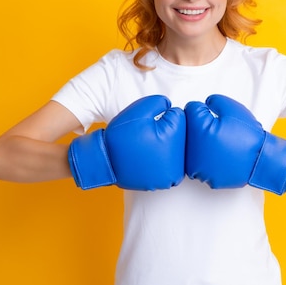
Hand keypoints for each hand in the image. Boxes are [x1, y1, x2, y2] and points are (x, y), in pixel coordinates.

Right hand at [68, 95, 185, 189]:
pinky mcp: (163, 183)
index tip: (149, 124)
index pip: (179, 117)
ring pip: (175, 151)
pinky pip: (168, 166)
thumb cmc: (121, 134)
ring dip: (165, 146)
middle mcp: (177, 160)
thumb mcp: (139, 109)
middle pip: (180, 135)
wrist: (104, 161)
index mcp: (174, 138)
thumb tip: (171, 107)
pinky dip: (160, 161)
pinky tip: (146, 159)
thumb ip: (160, 102)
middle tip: (146, 137)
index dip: (162, 116)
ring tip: (145, 148)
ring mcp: (170, 175)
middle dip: (166, 131)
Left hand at [185, 94, 285, 194]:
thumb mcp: (232, 107)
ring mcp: (199, 168)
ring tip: (221, 144)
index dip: (204, 110)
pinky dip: (209, 162)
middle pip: (188, 132)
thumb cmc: (248, 133)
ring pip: (193, 151)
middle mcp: (193, 151)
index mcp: (197, 129)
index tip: (215, 116)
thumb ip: (212, 100)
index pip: (190, 111)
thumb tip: (202, 105)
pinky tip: (222, 157)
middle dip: (200, 128)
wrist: (263, 159)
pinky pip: (202, 167)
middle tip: (220, 131)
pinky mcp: (207, 180)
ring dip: (202, 146)